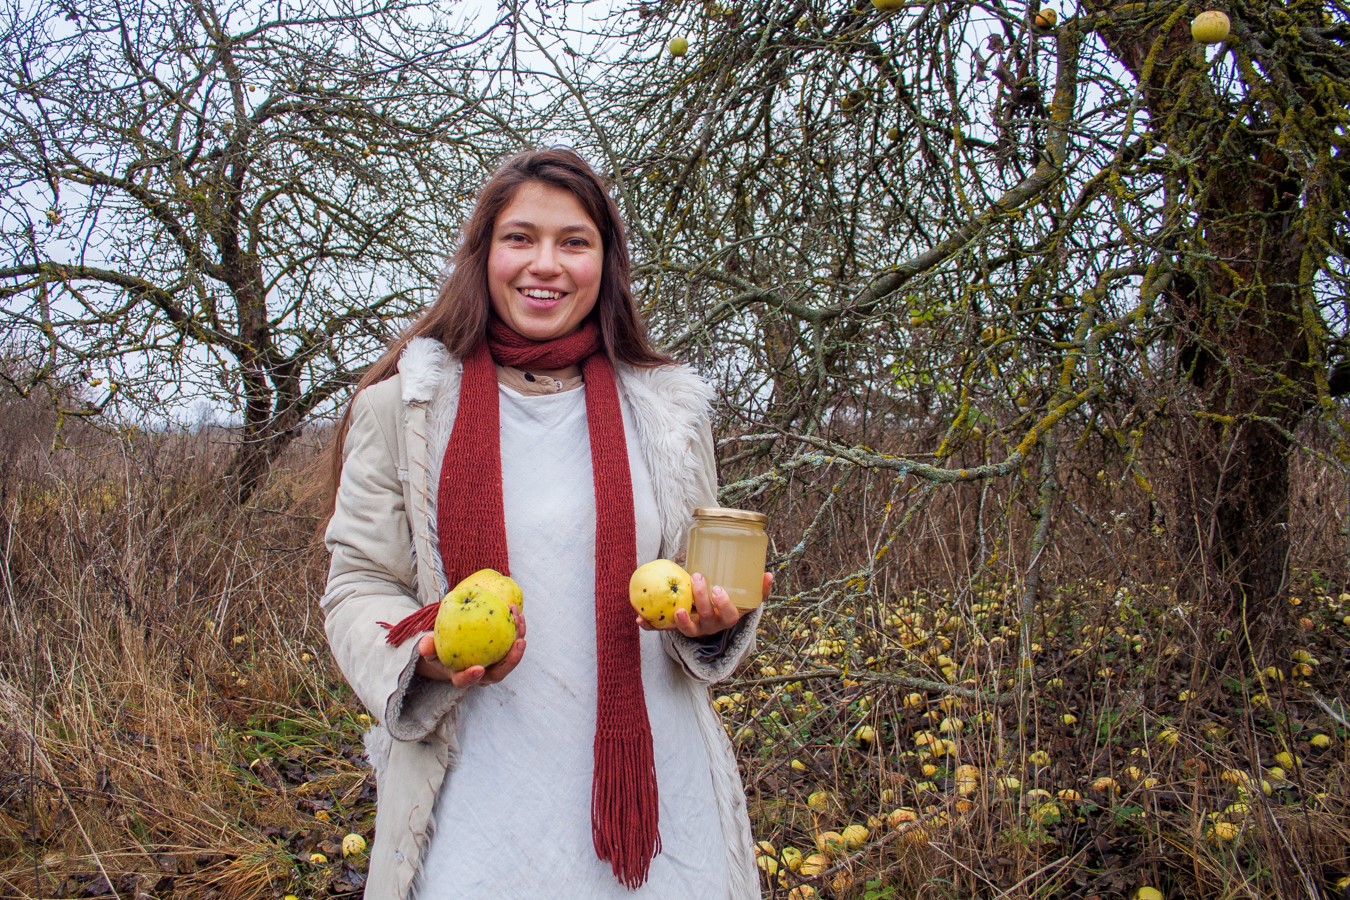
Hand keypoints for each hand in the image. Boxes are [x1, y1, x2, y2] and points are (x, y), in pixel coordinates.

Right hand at [414, 605, 525, 686]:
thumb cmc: (440, 649)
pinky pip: (512, 642)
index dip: (471, 677)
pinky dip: (516, 629)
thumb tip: (424, 646)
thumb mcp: (430, 649)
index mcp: (462, 677)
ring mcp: (494, 665)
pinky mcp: (503, 652)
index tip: (478, 668)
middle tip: (519, 643)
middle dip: (512, 660)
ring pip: (510, 656)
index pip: (466, 681)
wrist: (453, 647)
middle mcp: (482, 675)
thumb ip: (427, 647)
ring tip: (518, 619)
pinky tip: (515, 612)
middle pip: (499, 672)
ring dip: (517, 638)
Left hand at [638, 572, 772, 637]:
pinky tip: (638, 618)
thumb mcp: (746, 599)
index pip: (729, 615)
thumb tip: (769, 574)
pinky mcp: (677, 629)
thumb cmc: (730, 604)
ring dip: (680, 621)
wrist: (715, 622)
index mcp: (728, 618)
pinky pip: (662, 629)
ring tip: (676, 609)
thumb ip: (758, 589)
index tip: (719, 589)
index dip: (724, 604)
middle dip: (702, 599)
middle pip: (707, 618)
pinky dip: (650, 626)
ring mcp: (693, 629)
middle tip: (697, 578)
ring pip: (686, 630)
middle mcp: (711, 627)